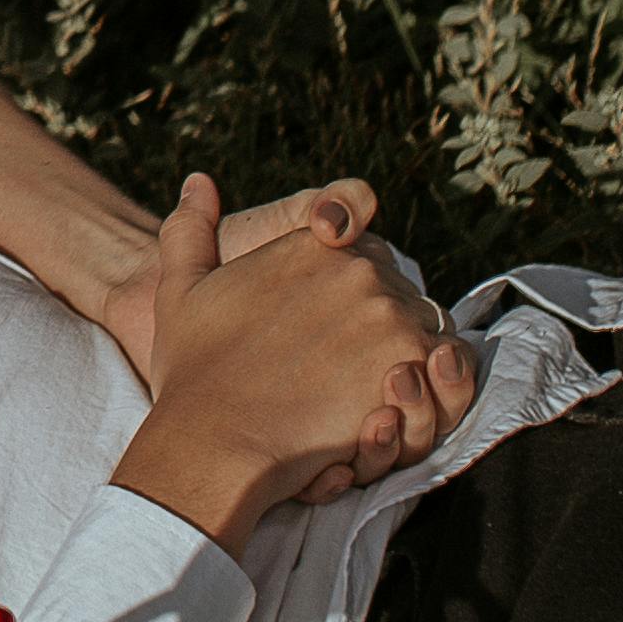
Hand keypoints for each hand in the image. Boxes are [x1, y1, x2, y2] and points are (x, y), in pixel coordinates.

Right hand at [112, 173, 476, 546]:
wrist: (214, 439)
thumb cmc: (194, 370)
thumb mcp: (181, 289)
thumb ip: (190, 230)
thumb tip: (199, 182)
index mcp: (313, 246)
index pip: (368, 253)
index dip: (358, 292)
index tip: (336, 328)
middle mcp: (360, 274)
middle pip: (404, 295)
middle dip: (389, 330)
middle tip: (355, 372)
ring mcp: (391, 320)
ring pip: (430, 335)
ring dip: (413, 364)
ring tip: (373, 396)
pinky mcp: (412, 371)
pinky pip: (441, 378)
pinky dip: (426, 397)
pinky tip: (384, 413)